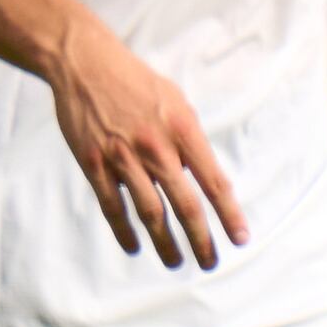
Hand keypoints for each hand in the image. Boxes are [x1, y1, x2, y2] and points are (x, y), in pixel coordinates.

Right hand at [48, 8, 245, 266]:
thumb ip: (189, 139)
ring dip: (165, 244)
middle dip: (201, 240)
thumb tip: (200, 176)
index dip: (230, 214)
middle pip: (185, 205)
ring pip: (150, 214)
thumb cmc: (136, 82)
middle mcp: (156, 148)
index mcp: (182, 130)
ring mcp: (123, 158)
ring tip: (175, 262)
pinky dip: (125, 232)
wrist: (86, 64)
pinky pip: (112, 207)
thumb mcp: (176, 101)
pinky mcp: (95, 164)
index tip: (241, 238)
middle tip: (210, 262)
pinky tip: (135, 248)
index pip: (214, 181)